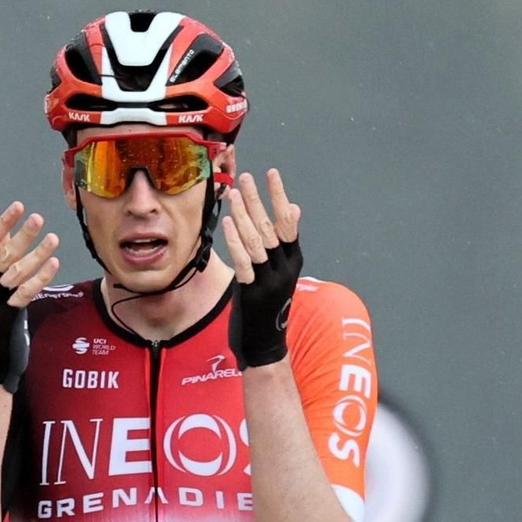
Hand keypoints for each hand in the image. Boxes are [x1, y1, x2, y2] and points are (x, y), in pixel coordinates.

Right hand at [0, 204, 59, 389]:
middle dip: (22, 236)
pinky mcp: (6, 315)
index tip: (18, 207)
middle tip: (38, 218)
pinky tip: (54, 263)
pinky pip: (25, 293)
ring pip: (16, 273)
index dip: (2, 224)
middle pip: (4, 255)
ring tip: (54, 238)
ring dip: (37, 254)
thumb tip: (9, 228)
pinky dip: (40, 277)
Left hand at [223, 168, 302, 367]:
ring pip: (257, 242)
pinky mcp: (253, 293)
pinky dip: (235, 241)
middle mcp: (284, 270)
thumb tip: (293, 209)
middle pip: (271, 228)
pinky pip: (244, 263)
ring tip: (233, 194)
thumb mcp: (282, 273)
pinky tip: (227, 223)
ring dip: (244, 216)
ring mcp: (269, 282)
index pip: (288, 223)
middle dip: (257, 200)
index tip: (271, 174)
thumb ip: (285, 243)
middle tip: (246, 177)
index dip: (279, 197)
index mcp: (293, 261)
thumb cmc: (269, 307)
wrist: (265, 347)